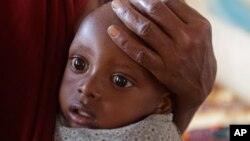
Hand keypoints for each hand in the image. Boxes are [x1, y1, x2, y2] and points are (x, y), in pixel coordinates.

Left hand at [108, 0, 216, 132]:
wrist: (199, 87)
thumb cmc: (196, 56)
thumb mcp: (200, 34)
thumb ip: (183, 16)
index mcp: (199, 25)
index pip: (170, 2)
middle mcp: (188, 38)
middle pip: (156, 12)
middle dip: (136, 1)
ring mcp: (175, 55)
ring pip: (146, 29)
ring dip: (127, 15)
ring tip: (116, 6)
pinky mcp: (162, 70)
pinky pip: (139, 53)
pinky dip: (124, 40)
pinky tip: (112, 30)